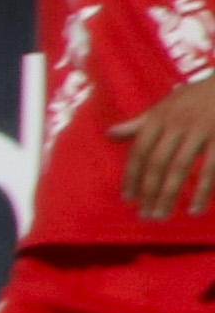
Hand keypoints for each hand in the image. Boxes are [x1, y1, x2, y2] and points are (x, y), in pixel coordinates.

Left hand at [120, 79, 214, 219]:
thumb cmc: (194, 97)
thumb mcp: (165, 105)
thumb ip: (139, 123)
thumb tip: (109, 134)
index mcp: (159, 118)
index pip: (139, 151)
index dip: (131, 175)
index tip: (127, 198)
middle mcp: (176, 124)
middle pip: (157, 163)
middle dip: (149, 191)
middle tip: (144, 215)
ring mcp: (200, 131)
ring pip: (180, 168)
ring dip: (169, 195)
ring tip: (161, 215)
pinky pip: (211, 169)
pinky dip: (203, 190)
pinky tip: (196, 208)